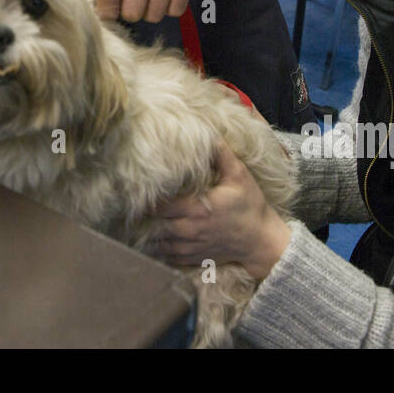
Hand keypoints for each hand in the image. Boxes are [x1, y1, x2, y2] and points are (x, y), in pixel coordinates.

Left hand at [148, 142, 289, 280]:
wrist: (262, 240)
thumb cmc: (250, 206)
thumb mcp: (240, 176)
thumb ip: (222, 154)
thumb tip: (209, 134)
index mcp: (197, 208)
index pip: (160, 205)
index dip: (147, 198)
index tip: (138, 189)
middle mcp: (190, 229)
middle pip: (154, 225)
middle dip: (142, 217)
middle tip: (131, 206)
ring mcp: (191, 246)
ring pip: (157, 244)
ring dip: (146, 235)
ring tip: (135, 224)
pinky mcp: (194, 258)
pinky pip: (167, 257)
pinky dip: (157, 251)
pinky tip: (149, 242)